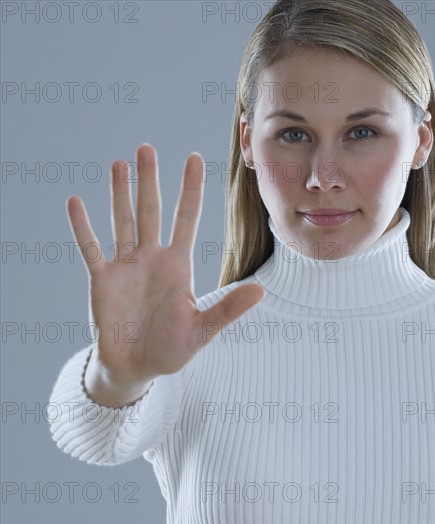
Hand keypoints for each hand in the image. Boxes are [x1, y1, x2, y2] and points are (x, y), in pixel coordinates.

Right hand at [67, 144, 264, 384]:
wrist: (135, 367)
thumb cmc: (170, 349)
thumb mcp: (202, 330)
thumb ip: (228, 309)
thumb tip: (262, 291)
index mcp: (178, 266)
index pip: (187, 219)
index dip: (191, 189)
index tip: (194, 158)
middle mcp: (152, 259)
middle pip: (152, 211)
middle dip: (150, 181)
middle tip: (147, 148)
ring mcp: (126, 266)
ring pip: (122, 221)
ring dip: (120, 194)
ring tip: (119, 164)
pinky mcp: (102, 280)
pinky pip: (91, 248)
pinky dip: (83, 227)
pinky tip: (76, 202)